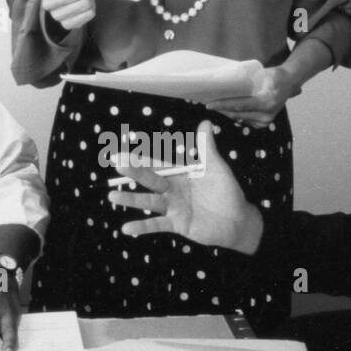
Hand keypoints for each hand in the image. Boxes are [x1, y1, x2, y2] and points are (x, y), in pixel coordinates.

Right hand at [107, 120, 262, 251]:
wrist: (239, 220)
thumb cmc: (227, 192)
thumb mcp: (216, 168)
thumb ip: (207, 147)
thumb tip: (205, 122)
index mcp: (180, 175)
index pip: (158, 165)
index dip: (141, 160)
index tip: (122, 153)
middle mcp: (173, 190)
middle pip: (150, 179)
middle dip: (134, 171)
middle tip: (116, 162)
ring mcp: (173, 208)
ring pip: (149, 202)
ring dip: (131, 199)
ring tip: (112, 196)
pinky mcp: (178, 224)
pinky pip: (157, 225)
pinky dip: (142, 227)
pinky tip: (126, 228)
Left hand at [211, 64, 298, 125]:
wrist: (290, 82)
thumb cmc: (274, 76)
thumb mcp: (262, 74)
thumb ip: (247, 80)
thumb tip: (225, 82)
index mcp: (266, 101)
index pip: (239, 105)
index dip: (223, 105)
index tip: (209, 105)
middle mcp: (266, 114)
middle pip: (237, 114)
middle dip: (222, 109)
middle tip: (207, 104)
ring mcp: (266, 121)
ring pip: (239, 118)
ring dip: (226, 112)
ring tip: (214, 106)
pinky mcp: (263, 124)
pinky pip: (244, 121)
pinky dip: (235, 115)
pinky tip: (226, 109)